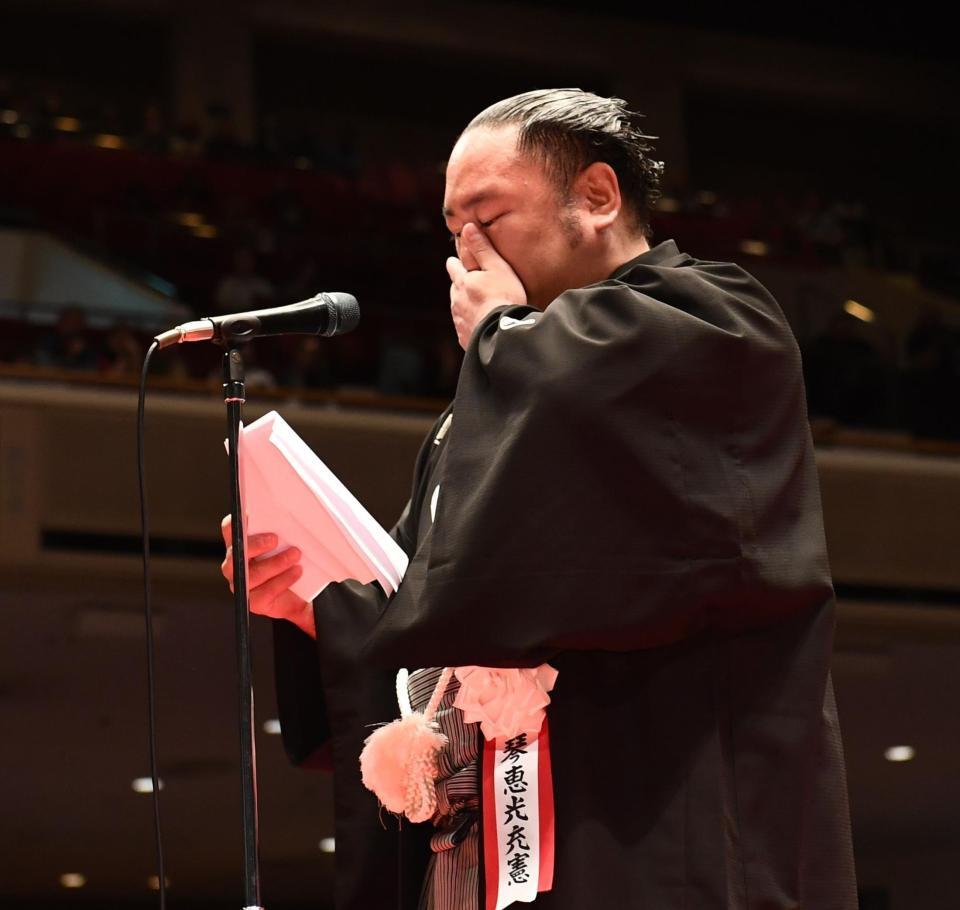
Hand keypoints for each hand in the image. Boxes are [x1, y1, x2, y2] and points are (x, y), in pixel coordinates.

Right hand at [220, 515, 315, 638]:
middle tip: (275, 539)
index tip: (251, 516)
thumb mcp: (287, 543)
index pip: (230, 529)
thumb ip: (282, 529)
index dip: (237, 522)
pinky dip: (283, 580)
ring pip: (251, 575)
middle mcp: (236, 565)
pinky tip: (296, 572)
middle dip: (255, 545)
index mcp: (240, 545)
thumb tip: (292, 511)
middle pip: (235, 554)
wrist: (301, 595)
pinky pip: (264, 592)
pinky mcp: (253, 601)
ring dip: (275, 563)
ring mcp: (242, 584)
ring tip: (295, 556)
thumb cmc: (290, 563)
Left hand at [446, 222, 525, 349]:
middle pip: (455, 288)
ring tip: (480, 304)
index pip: (453, 266)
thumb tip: (466, 227)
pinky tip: (481, 323)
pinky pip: (466, 326)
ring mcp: (459, 320)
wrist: (502, 335)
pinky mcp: (465, 337)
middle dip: (461, 284)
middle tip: (472, 282)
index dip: (456, 262)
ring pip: (459, 307)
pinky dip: (472, 322)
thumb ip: (482, 248)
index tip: (457, 260)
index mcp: (462, 281)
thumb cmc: (504, 297)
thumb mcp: (497, 267)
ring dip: (467, 304)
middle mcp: (456, 300)